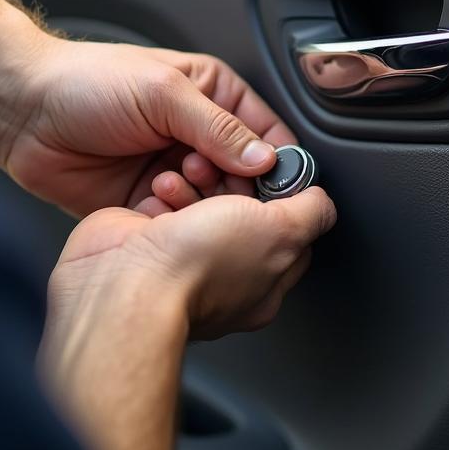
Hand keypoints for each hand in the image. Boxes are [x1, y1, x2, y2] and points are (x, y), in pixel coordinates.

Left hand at [3, 37, 294, 217]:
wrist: (20, 113)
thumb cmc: (83, 83)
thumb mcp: (162, 92)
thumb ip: (218, 127)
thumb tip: (266, 158)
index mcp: (213, 97)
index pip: (267, 135)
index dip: (276, 162)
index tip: (274, 184)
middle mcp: (198, 137)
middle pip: (246, 179)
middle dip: (233, 187)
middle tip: (206, 178)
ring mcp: (174, 171)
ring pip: (214, 206)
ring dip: (200, 204)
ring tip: (170, 183)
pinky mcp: (148, 203)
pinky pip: (178, 224)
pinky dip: (174, 223)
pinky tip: (156, 205)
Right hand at [47, 188, 336, 344]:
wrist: (127, 282)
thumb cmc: (198, 267)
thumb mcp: (280, 231)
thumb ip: (310, 213)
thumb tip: (322, 201)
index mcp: (262, 283)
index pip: (288, 231)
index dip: (283, 194)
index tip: (271, 169)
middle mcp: (222, 276)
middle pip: (241, 209)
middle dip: (232, 180)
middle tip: (225, 167)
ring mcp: (181, 260)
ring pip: (200, 202)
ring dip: (195, 179)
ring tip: (188, 174)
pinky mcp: (146, 245)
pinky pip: (161, 205)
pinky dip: (162, 190)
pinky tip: (162, 188)